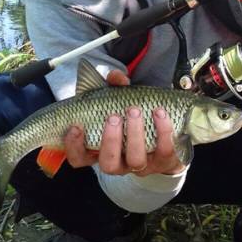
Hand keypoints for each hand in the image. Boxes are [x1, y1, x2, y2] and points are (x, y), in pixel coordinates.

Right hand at [64, 68, 185, 175]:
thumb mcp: (118, 100)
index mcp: (100, 150)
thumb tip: (115, 76)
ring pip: (136, 160)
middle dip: (110, 140)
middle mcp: (119, 162)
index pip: (79, 158)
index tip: (76, 126)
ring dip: (135, 135)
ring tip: (134, 111)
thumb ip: (113, 87)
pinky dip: (163, 131)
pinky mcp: (164, 161)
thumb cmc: (133, 115)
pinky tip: (160, 113)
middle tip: (113, 116)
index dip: (73, 146)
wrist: (168, 130)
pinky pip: (164, 151)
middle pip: (108, 163)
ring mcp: (141, 164)